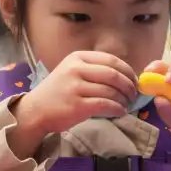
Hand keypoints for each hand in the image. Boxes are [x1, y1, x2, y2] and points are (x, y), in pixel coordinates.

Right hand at [9, 51, 136, 156]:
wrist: (35, 111)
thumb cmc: (57, 93)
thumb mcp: (71, 71)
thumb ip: (93, 70)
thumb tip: (124, 76)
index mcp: (78, 58)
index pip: (111, 60)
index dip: (128, 70)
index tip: (135, 80)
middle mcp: (76, 69)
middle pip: (114, 74)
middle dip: (129, 85)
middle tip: (134, 95)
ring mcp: (75, 87)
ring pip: (111, 91)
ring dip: (124, 99)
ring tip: (127, 105)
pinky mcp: (77, 105)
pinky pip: (105, 105)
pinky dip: (117, 109)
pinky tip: (120, 112)